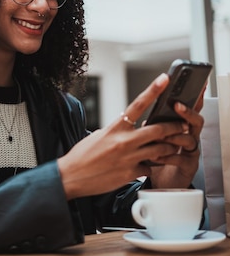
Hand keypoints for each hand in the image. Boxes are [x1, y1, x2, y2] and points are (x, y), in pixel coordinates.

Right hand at [58, 73, 201, 199]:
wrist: (72, 176)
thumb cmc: (83, 155)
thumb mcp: (100, 135)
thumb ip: (118, 129)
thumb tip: (130, 125)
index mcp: (115, 127)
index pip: (138, 104)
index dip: (153, 90)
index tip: (164, 79)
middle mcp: (124, 141)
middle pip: (158, 129)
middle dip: (175, 127)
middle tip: (183, 125)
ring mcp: (129, 158)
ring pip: (160, 150)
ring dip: (169, 148)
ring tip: (173, 147)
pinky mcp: (130, 173)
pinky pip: (149, 168)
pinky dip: (150, 167)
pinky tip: (147, 167)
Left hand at [148, 99, 203, 188]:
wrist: (160, 183)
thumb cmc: (157, 157)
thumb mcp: (152, 138)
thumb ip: (151, 126)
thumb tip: (141, 115)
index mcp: (181, 127)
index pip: (189, 109)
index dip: (192, 98)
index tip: (188, 88)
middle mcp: (189, 136)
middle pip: (196, 121)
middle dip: (187, 112)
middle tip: (177, 106)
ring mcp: (190, 151)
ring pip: (189, 139)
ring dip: (174, 135)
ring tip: (161, 136)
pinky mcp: (189, 166)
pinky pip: (182, 158)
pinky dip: (168, 156)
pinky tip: (156, 156)